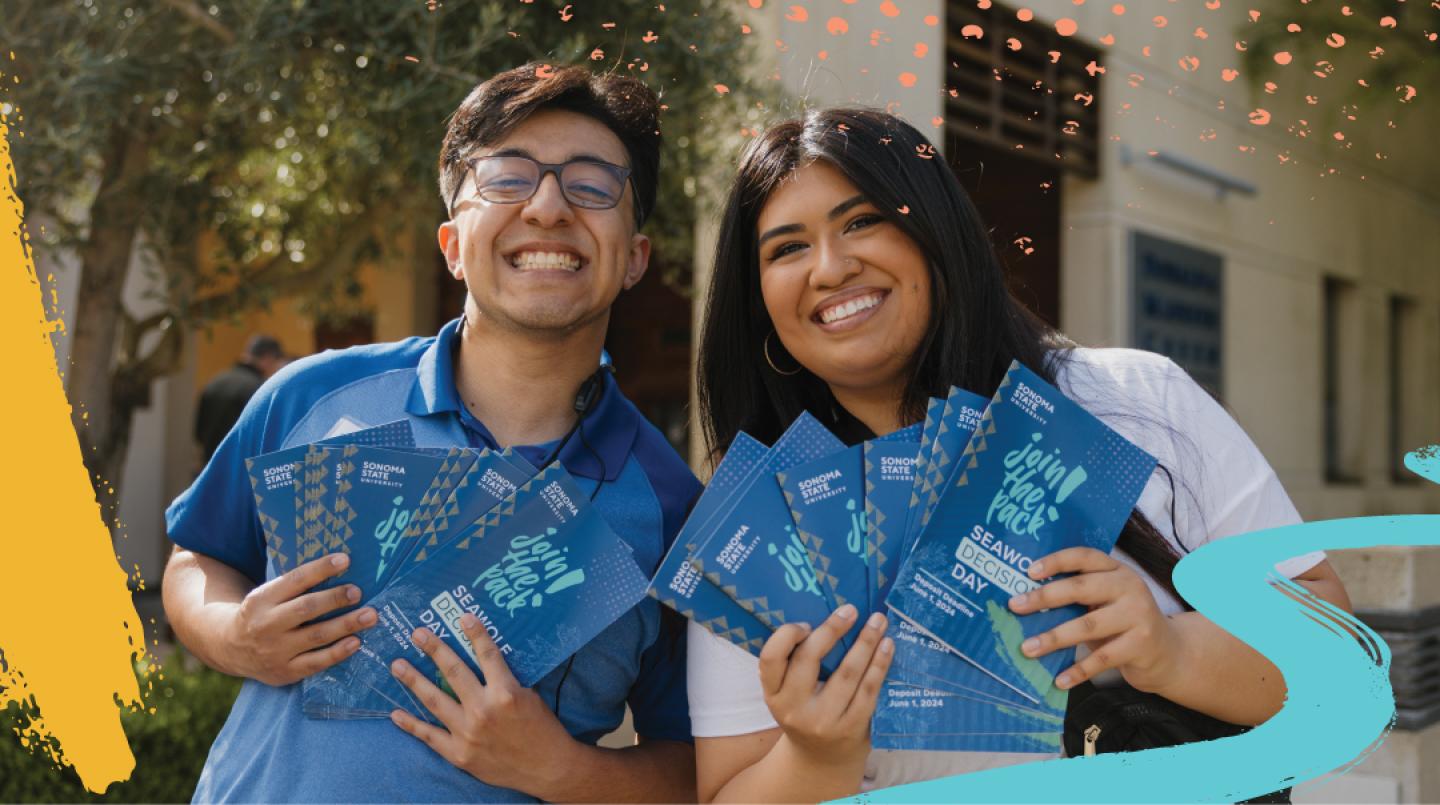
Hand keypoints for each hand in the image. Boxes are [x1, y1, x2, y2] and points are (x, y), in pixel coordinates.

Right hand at [222, 552, 377, 685]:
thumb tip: (340, 565)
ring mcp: (275, 651)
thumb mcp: (267, 595)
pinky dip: (337, 652)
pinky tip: (356, 642)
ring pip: (316, 636)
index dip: (320, 569)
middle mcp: (266, 625)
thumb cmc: (262, 613)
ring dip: (346, 624)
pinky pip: (316, 662)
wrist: (231, 648)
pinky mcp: (285, 672)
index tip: (345, 560)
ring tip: (370, 616)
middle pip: (306, 608)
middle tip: (358, 592)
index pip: (294, 580)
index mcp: (262, 599)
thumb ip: (295, 585)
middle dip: (334, 598)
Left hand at [389, 613, 577, 794]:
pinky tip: (396, 713)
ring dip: (414, 681)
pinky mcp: (459, 754)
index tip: (462, 617)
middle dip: (434, 650)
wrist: (546, 768)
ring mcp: (468, 733)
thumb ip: (504, 681)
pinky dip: (411, 724)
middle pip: (454, 673)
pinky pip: (429, 736)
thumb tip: (483, 662)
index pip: (487, 655)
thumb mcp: (529, 696)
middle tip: (417, 633)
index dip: (475, 634)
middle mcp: (484, 710)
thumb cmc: (541, 728)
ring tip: (398, 665)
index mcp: (506, 693)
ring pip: (435, 701)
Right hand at [759, 604, 893, 766]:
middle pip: (809, 659)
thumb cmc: (805, 711)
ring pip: (847, 673)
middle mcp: (793, 708)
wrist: (821, 759)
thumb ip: (794, 663)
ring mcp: (824, 720)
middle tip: (850, 609)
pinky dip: (880, 664)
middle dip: (832, 629)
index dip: (786, 635)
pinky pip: (868, 690)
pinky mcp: (851, 727)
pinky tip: (887, 646)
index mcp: (773, 694)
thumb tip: (829, 616)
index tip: (806, 623)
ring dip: (866, 642)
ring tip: (878, 621)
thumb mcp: (788, 693)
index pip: (770, 658)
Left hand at [1008, 547, 1183, 692]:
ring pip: (1088, 625)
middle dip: (1045, 597)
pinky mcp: (1142, 644)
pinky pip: (1102, 658)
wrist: (1170, 653)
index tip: (1029, 571)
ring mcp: (1139, 615)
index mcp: (1116, 570)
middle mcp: (1130, 587)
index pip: (1084, 557)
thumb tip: (1028, 601)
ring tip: (1028, 648)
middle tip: (1015, 606)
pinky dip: (1078, 670)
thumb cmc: (1124, 623)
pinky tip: (1059, 680)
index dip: (1056, 561)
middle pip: (1081, 588)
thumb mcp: (1106, 601)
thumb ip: (1079, 596)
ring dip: (1054, 638)